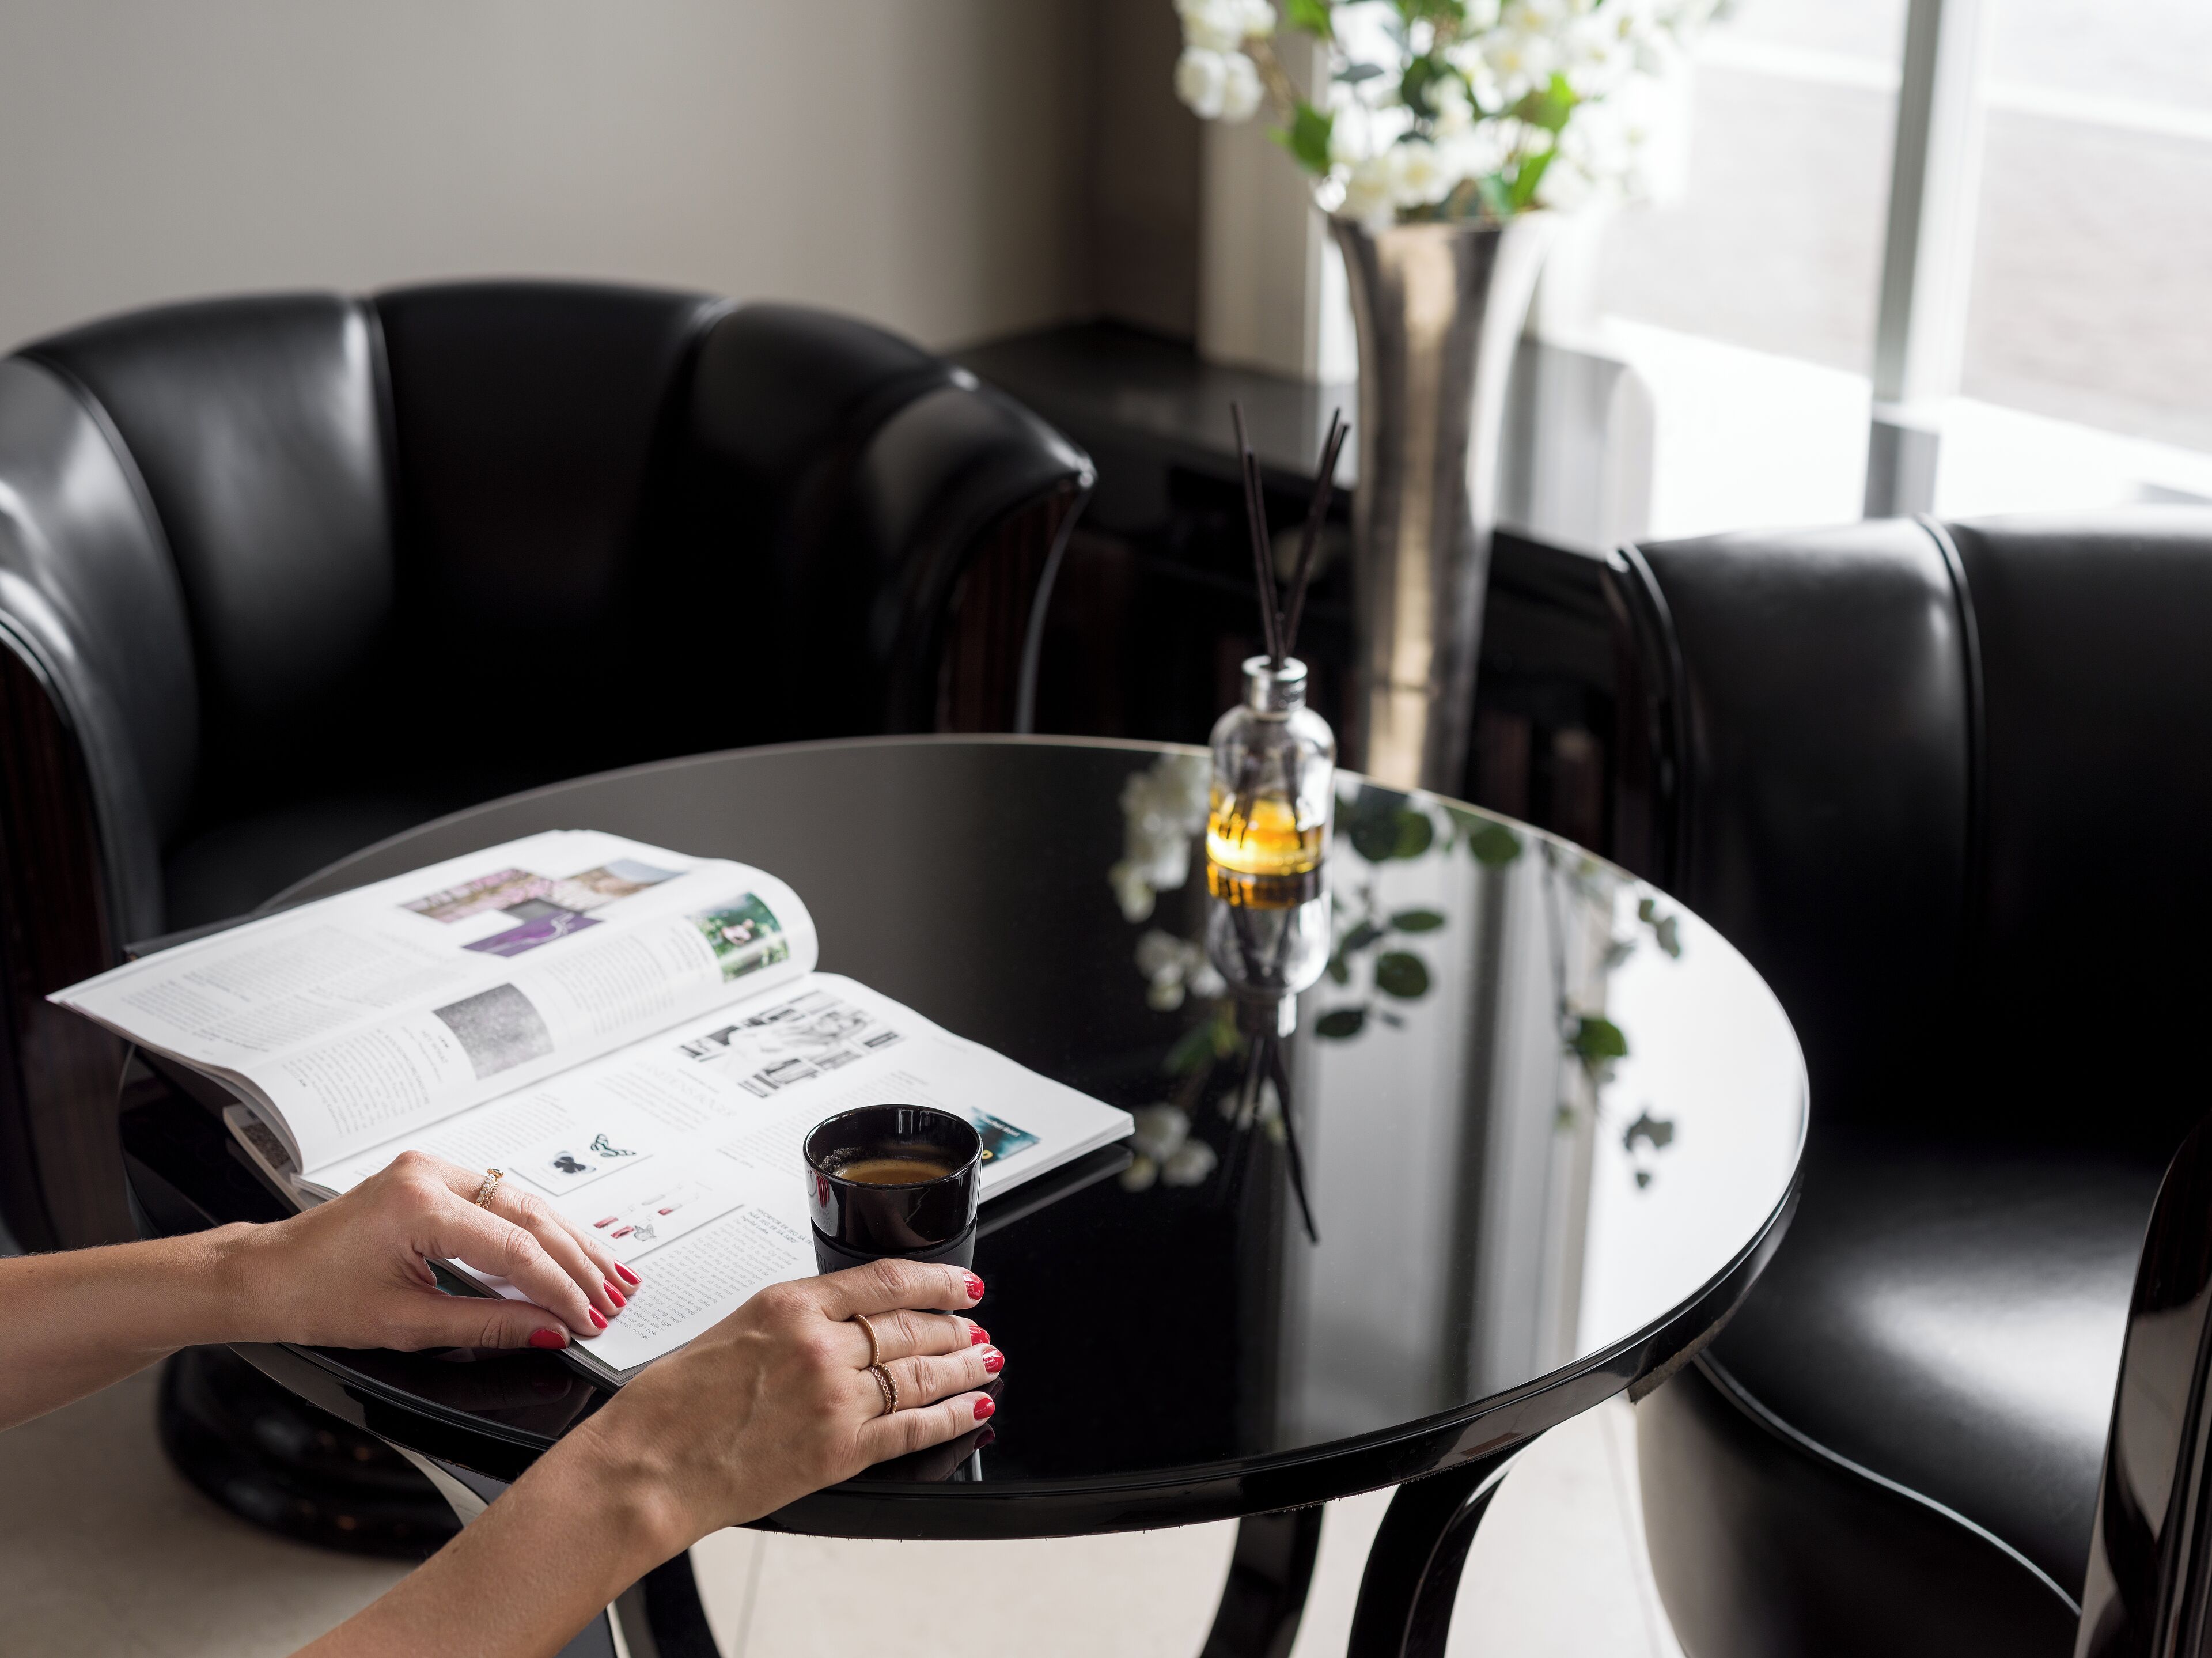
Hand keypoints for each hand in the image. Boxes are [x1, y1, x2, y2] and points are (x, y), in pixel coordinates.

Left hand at [220, 1151, 635, 1349]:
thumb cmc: (313, 1296)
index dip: (561, 1288)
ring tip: (607, 1275)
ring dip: (566, 1242)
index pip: (517, 1248)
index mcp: (420, 1205)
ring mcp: (433, 1169)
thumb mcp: (406, 1323)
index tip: (589, 1319)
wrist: (264, 1274)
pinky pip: (500, 1201)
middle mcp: (431, 1174)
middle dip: (578, 1261)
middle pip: (531, 1215)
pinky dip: (535, 1230)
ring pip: (523, 1203)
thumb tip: (548, 1331)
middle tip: (613, 1298)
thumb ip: (487, 1324)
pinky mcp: (432, 1178)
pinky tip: (564, 1250)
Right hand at [569, 1258, 1000, 1553]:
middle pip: (911, 1327)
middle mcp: (820, 1346)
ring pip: (922, 1375)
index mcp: (790, 1304)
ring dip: (964, 1367)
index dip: (937, 1281)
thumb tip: (837, 1321)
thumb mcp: (733, 1328)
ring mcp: (835, 1399)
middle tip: (975, 1326)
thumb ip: (792, 1320)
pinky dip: (952, 1418)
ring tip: (986, 1360)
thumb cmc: (671, 1404)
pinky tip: (973, 1408)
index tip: (960, 1283)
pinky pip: (913, 1428)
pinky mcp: (840, 1451)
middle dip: (954, 1327)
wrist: (646, 1466)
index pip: (887, 1280)